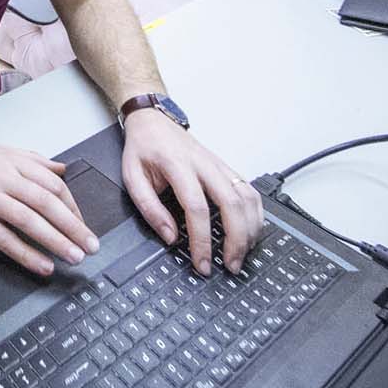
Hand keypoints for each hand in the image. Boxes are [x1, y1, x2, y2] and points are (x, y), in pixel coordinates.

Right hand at [0, 141, 101, 276]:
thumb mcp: (3, 152)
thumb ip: (35, 161)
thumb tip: (62, 169)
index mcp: (16, 164)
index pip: (54, 186)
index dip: (73, 207)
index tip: (83, 224)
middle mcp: (6, 179)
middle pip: (48, 204)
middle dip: (73, 226)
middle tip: (91, 245)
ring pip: (30, 221)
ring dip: (56, 241)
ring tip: (74, 256)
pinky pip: (4, 239)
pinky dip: (26, 253)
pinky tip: (42, 264)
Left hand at [120, 109, 262, 275]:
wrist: (154, 122)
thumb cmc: (144, 148)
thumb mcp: (132, 176)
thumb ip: (149, 208)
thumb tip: (169, 236)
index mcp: (178, 165)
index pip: (196, 207)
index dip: (201, 239)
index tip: (201, 262)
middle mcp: (204, 164)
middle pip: (231, 203)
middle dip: (236, 239)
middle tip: (230, 265)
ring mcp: (219, 165)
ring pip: (247, 197)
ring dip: (250, 229)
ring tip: (242, 254)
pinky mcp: (227, 168)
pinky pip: (250, 191)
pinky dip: (255, 214)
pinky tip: (252, 231)